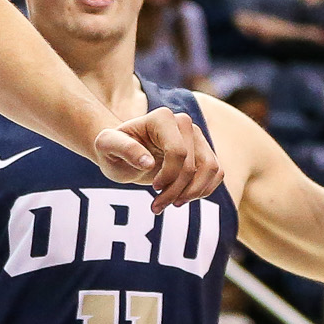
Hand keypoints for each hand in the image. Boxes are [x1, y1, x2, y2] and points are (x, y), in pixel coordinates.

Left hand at [94, 104, 222, 211]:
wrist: (122, 153)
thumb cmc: (112, 149)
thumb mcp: (107, 147)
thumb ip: (123, 149)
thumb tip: (148, 162)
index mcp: (162, 117)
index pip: (178, 152)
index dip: (168, 176)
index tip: (153, 187)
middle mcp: (184, 123)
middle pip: (193, 165)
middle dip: (176, 191)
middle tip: (156, 206)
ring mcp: (197, 136)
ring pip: (211, 169)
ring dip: (193, 194)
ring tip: (171, 204)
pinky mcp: (204, 151)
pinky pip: (217, 173)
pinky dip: (203, 190)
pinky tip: (182, 198)